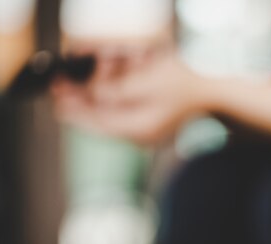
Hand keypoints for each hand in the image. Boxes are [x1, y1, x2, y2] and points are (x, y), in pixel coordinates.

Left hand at [52, 47, 210, 144]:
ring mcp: (147, 132)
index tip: (56, 96)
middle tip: (60, 87)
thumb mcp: (146, 82)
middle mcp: (140, 135)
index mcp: (138, 129)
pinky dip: (114, 99)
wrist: (215, 95)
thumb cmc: (185, 85)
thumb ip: (115, 91)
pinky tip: (105, 87)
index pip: (97, 122)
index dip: (74, 108)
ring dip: (98, 97)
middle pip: (101, 119)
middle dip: (82, 101)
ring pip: (112, 115)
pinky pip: (125, 114)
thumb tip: (92, 96)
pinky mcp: (152, 125)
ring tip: (82, 81)